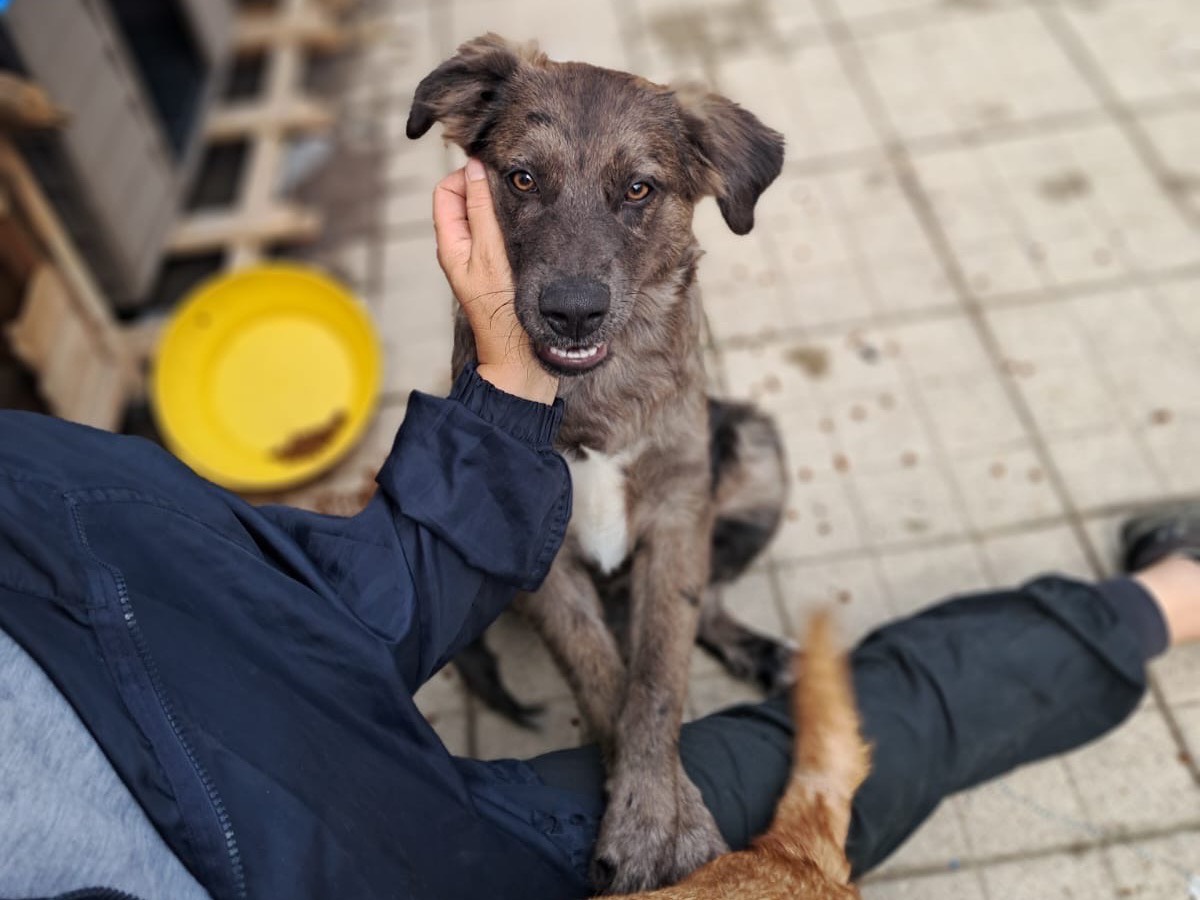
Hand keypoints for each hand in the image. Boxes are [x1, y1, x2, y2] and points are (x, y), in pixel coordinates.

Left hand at [433, 159, 558, 404]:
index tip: (494, 169)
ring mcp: (482, 261)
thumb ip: (482, 211)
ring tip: (529, 198)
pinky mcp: (502, 270)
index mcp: (451, 245)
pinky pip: (502, 234)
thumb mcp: (490, 256)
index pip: (446, 191)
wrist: (521, 360)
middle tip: (518, 180)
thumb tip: (475, 169)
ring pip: (487, 216)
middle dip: (486, 184)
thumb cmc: (503, 314)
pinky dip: (514, 222)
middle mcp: (463, 250)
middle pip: (466, 200)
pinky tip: (534, 223)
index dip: (465, 174)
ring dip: (504, 203)